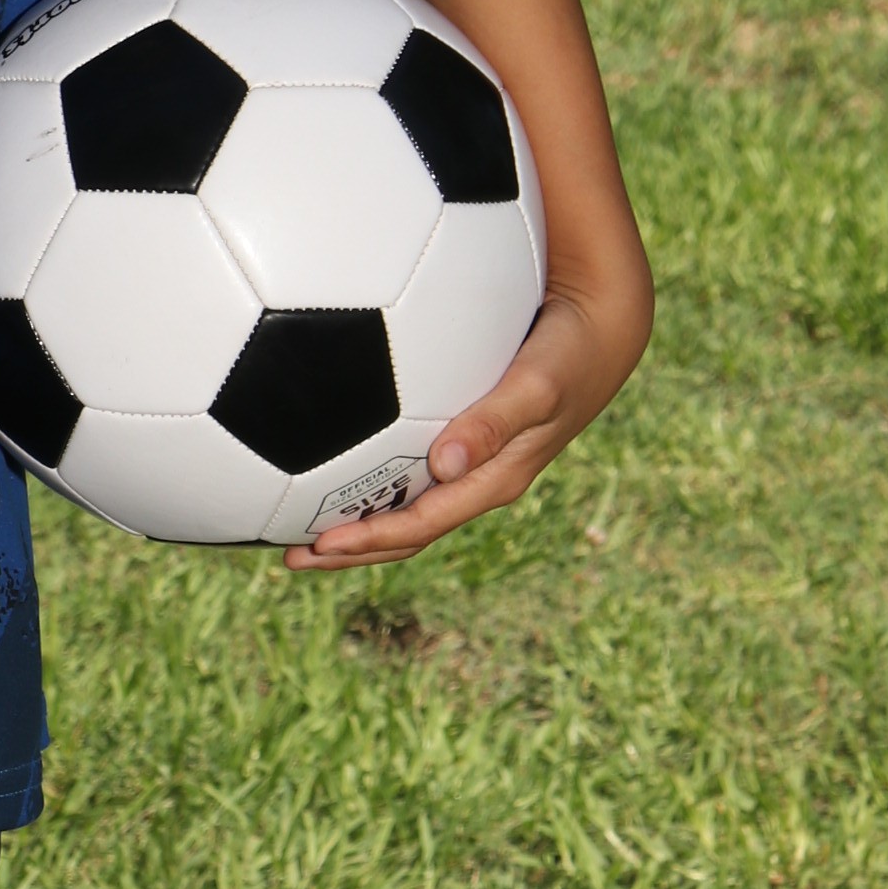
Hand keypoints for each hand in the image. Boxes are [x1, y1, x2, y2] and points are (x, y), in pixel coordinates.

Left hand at [283, 274, 642, 570]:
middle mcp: (475, 480)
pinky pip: (409, 469)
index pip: (420, 526)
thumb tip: (442, 465)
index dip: (369, 541)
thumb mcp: (534, 388)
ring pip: (405, 505)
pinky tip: (329, 460)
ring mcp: (469, 461)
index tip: (318, 546)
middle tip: (289, 556)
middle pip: (405, 531)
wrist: (598, 331)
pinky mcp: (464, 435)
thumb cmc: (566, 357)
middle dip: (349, 549)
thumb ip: (492, 423)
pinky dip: (371, 478)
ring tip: (297, 524)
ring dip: (355, 522)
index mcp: (491, 482)